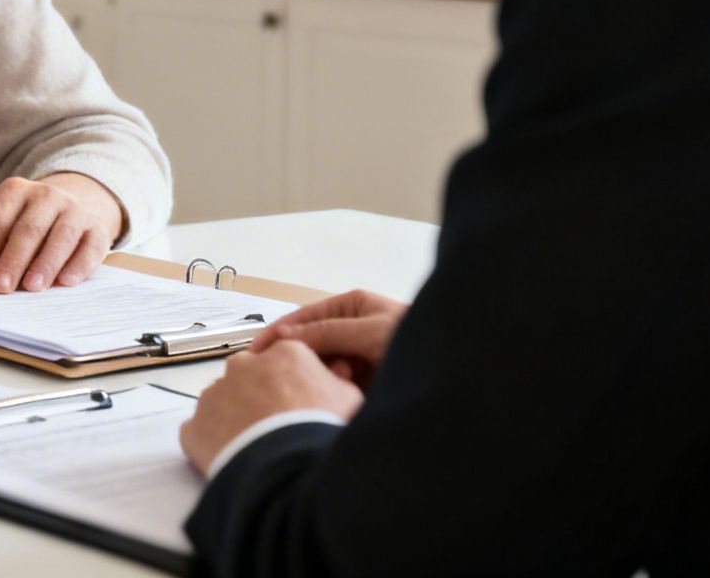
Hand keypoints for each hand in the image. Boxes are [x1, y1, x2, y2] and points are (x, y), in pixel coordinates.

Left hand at [0, 172, 125, 292]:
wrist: (71, 206)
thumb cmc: (24, 220)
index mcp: (15, 191)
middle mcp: (47, 196)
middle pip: (27, 230)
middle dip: (12, 261)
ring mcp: (75, 211)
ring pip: (60, 236)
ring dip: (45, 264)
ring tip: (31, 287)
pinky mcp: (97, 229)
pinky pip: (90, 247)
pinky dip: (79, 265)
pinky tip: (65, 282)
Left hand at [179, 342, 363, 474]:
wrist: (288, 468)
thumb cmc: (320, 430)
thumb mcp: (349, 399)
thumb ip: (338, 379)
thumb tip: (337, 369)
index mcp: (283, 354)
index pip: (286, 360)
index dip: (294, 383)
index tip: (299, 403)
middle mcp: (243, 366)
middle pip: (249, 376)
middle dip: (259, 395)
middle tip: (275, 425)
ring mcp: (214, 395)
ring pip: (222, 401)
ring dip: (234, 417)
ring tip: (255, 445)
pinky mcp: (193, 426)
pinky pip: (200, 431)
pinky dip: (212, 442)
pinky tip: (232, 458)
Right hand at [252, 289, 407, 389]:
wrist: (458, 373)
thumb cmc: (418, 342)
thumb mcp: (369, 331)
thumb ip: (326, 332)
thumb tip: (284, 336)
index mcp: (352, 307)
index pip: (303, 317)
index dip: (277, 334)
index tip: (252, 353)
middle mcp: (352, 330)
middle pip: (310, 345)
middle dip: (300, 360)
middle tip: (285, 377)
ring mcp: (359, 359)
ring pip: (322, 369)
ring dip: (319, 379)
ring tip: (324, 388)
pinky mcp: (365, 386)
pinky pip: (337, 389)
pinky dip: (332, 394)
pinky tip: (332, 401)